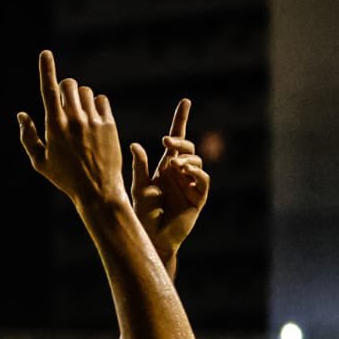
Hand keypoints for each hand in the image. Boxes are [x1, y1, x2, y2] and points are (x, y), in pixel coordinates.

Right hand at [17, 51, 126, 209]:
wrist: (97, 190)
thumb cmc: (65, 178)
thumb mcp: (39, 162)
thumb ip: (27, 136)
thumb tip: (22, 115)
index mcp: (55, 127)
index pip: (49, 90)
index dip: (46, 69)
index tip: (46, 53)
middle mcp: (75, 120)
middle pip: (69, 85)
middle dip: (64, 88)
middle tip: (63, 101)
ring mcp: (94, 121)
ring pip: (85, 92)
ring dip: (79, 98)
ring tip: (79, 115)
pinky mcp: (109, 124)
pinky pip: (101, 100)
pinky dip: (95, 105)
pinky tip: (92, 118)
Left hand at [128, 98, 209, 255]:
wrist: (151, 236)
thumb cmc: (143, 213)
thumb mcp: (138, 187)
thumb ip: (139, 167)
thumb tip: (135, 145)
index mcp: (166, 166)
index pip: (176, 139)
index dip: (180, 120)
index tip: (185, 102)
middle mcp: (180, 173)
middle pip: (188, 148)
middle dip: (180, 141)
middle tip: (167, 142)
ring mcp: (191, 184)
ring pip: (197, 162)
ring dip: (187, 159)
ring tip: (174, 164)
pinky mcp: (198, 198)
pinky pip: (203, 180)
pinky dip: (196, 173)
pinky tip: (184, 172)